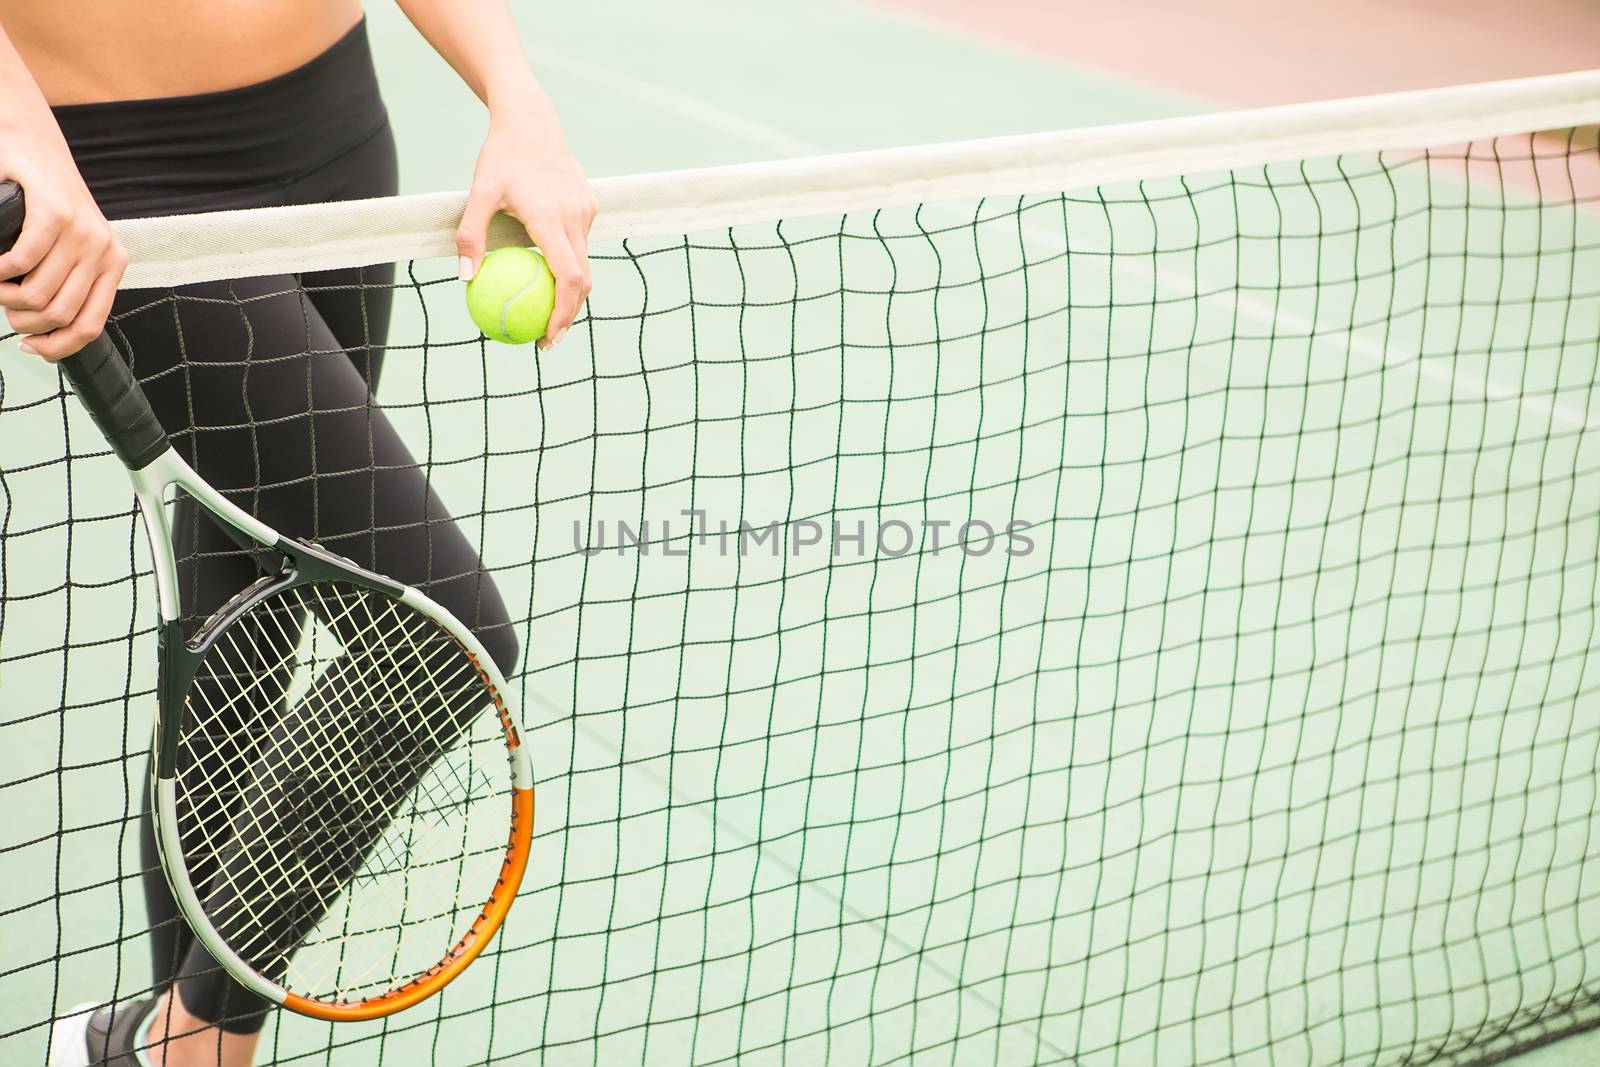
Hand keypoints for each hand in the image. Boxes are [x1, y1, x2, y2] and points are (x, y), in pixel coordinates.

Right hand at [0, 162, 124, 361]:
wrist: (31, 143)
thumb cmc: (42, 198)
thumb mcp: (66, 247)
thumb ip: (66, 282)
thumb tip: (46, 332)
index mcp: (112, 264)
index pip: (90, 326)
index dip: (57, 347)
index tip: (30, 345)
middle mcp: (104, 250)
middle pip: (60, 315)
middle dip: (23, 321)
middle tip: (5, 305)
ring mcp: (82, 231)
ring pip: (39, 294)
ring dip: (5, 296)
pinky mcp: (55, 213)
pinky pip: (21, 262)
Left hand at [456, 96, 595, 349]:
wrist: (531, 121)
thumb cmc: (500, 157)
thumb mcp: (478, 193)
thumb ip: (471, 237)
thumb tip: (464, 280)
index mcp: (552, 219)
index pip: (569, 278)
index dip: (563, 313)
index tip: (548, 336)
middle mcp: (576, 217)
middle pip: (583, 280)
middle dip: (569, 315)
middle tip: (547, 339)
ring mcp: (586, 211)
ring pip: (585, 263)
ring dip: (571, 293)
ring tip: (548, 314)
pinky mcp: (589, 205)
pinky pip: (581, 244)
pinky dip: (570, 265)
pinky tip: (549, 275)